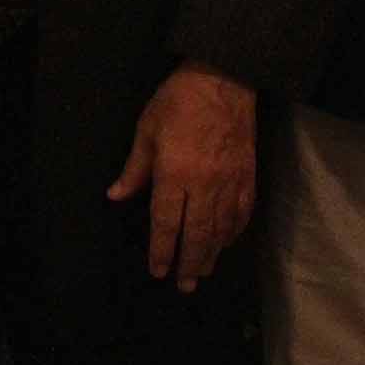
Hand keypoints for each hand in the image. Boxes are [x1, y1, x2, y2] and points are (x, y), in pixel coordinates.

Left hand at [107, 63, 256, 291]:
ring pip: (221, 228)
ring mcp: (230, 182)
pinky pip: (242, 213)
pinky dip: (234, 232)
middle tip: (184, 286)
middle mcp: (204, 184)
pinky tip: (226, 242)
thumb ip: (134, 169)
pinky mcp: (248, 175)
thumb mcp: (146, 130)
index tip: (158, 270)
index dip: (161, 250)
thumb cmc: (178, 101)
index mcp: (175, 173)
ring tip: (203, 271)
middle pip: (196, 234)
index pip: (166, 222)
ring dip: (211, 254)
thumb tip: (116, 196)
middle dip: (189, 263)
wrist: (224, 78)